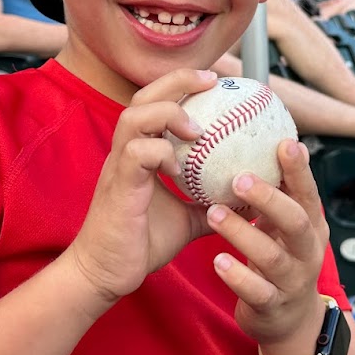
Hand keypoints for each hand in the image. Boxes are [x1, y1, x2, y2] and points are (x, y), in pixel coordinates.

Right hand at [67, 69, 217, 309]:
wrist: (105, 274)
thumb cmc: (141, 243)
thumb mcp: (187, 218)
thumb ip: (212, 204)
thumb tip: (249, 199)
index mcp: (140, 152)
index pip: (156, 101)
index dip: (183, 83)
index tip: (216, 80)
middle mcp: (126, 151)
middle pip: (143, 96)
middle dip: (178, 81)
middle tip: (212, 80)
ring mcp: (119, 167)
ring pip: (134, 117)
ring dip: (168, 113)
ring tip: (197, 127)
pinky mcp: (118, 187)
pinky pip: (136, 154)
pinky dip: (160, 152)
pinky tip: (179, 168)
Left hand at [204, 140, 328, 354]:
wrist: (291, 323)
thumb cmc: (282, 258)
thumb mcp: (286, 227)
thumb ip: (282, 193)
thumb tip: (277, 140)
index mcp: (311, 226)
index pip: (308, 194)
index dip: (299, 170)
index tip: (284, 142)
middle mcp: (308, 252)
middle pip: (297, 222)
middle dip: (270, 199)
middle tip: (239, 177)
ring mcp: (293, 281)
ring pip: (271, 256)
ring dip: (242, 233)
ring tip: (213, 212)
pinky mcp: (273, 306)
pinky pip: (256, 291)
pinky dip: (237, 276)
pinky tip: (217, 261)